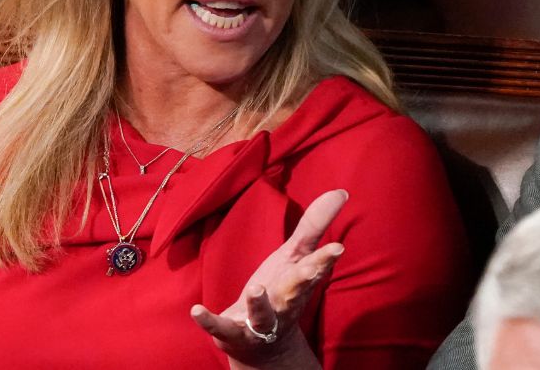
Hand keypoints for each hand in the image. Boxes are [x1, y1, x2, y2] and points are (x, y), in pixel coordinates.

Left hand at [190, 189, 347, 368]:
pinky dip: (209, 320)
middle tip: (311, 270)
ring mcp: (259, 320)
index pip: (314, 268)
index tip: (338, 247)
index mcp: (298, 282)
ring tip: (256, 287)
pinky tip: (197, 310)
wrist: (264, 347)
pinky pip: (221, 326)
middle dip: (304, 281)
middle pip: (295, 291)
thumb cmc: (282, 292)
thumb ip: (314, 225)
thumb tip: (341, 191)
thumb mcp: (295, 257)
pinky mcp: (233, 332)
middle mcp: (283, 302)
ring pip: (262, 312)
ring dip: (259, 302)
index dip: (325, 259)